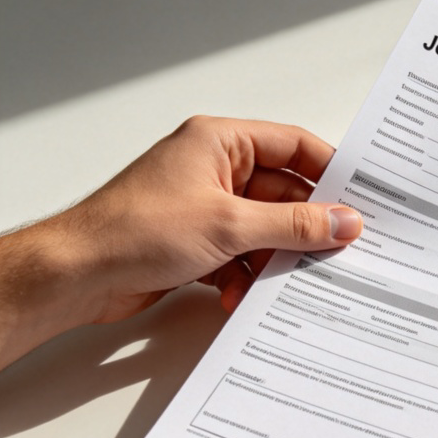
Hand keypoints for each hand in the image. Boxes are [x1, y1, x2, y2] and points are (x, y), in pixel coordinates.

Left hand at [0, 116, 361, 369]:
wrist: (77, 275)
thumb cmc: (132, 230)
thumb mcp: (229, 224)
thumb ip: (294, 225)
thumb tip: (342, 221)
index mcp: (220, 143)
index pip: (293, 146)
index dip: (329, 171)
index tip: (360, 198)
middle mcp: (214, 170)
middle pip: (283, 194)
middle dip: (304, 228)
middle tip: (336, 250)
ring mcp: (206, 207)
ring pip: (265, 230)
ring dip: (274, 259)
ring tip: (284, 278)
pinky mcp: (197, 242)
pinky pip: (242, 255)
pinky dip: (246, 276)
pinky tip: (240, 295)